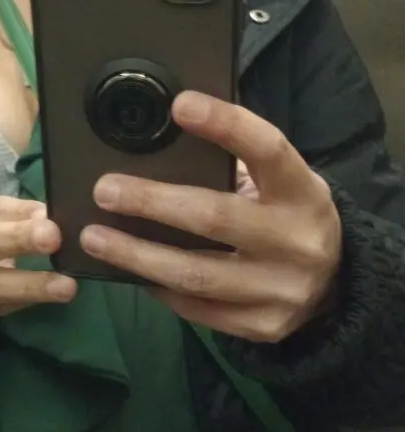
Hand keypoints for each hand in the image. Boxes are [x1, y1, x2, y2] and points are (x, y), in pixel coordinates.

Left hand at [80, 92, 341, 342]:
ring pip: (196, 275)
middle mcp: (298, 242)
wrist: (336, 282)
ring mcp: (282, 290)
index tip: (179, 105)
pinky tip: (130, 272)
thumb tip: (157, 137)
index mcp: (303, 191)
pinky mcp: (263, 326)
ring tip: (95, 238)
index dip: (225, 125)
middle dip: (153, 202)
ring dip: (137, 255)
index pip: (268, 149)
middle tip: (105, 190)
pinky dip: (159, 288)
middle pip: (216, 218)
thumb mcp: (278, 183)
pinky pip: (198, 310)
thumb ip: (233, 163)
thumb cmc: (286, 214)